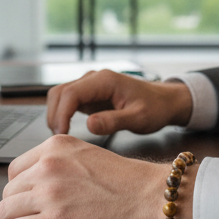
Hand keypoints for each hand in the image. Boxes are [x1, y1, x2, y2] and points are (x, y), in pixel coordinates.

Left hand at [0, 135, 195, 218]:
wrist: (153, 199)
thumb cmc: (131, 183)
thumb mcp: (88, 156)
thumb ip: (61, 163)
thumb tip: (37, 182)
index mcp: (56, 146)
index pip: (15, 169)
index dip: (23, 188)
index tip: (32, 199)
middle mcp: (48, 166)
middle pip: (9, 191)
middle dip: (20, 206)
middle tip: (36, 217)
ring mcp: (49, 194)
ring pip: (6, 211)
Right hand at [45, 70, 192, 135]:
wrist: (164, 101)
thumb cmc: (155, 108)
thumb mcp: (138, 118)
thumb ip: (114, 121)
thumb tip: (89, 125)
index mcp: (104, 80)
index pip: (71, 93)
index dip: (61, 114)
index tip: (61, 134)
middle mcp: (93, 79)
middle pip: (60, 92)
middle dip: (54, 115)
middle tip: (59, 139)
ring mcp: (90, 86)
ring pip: (60, 96)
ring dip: (56, 115)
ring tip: (62, 136)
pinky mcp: (89, 95)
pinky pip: (67, 102)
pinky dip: (62, 115)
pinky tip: (67, 131)